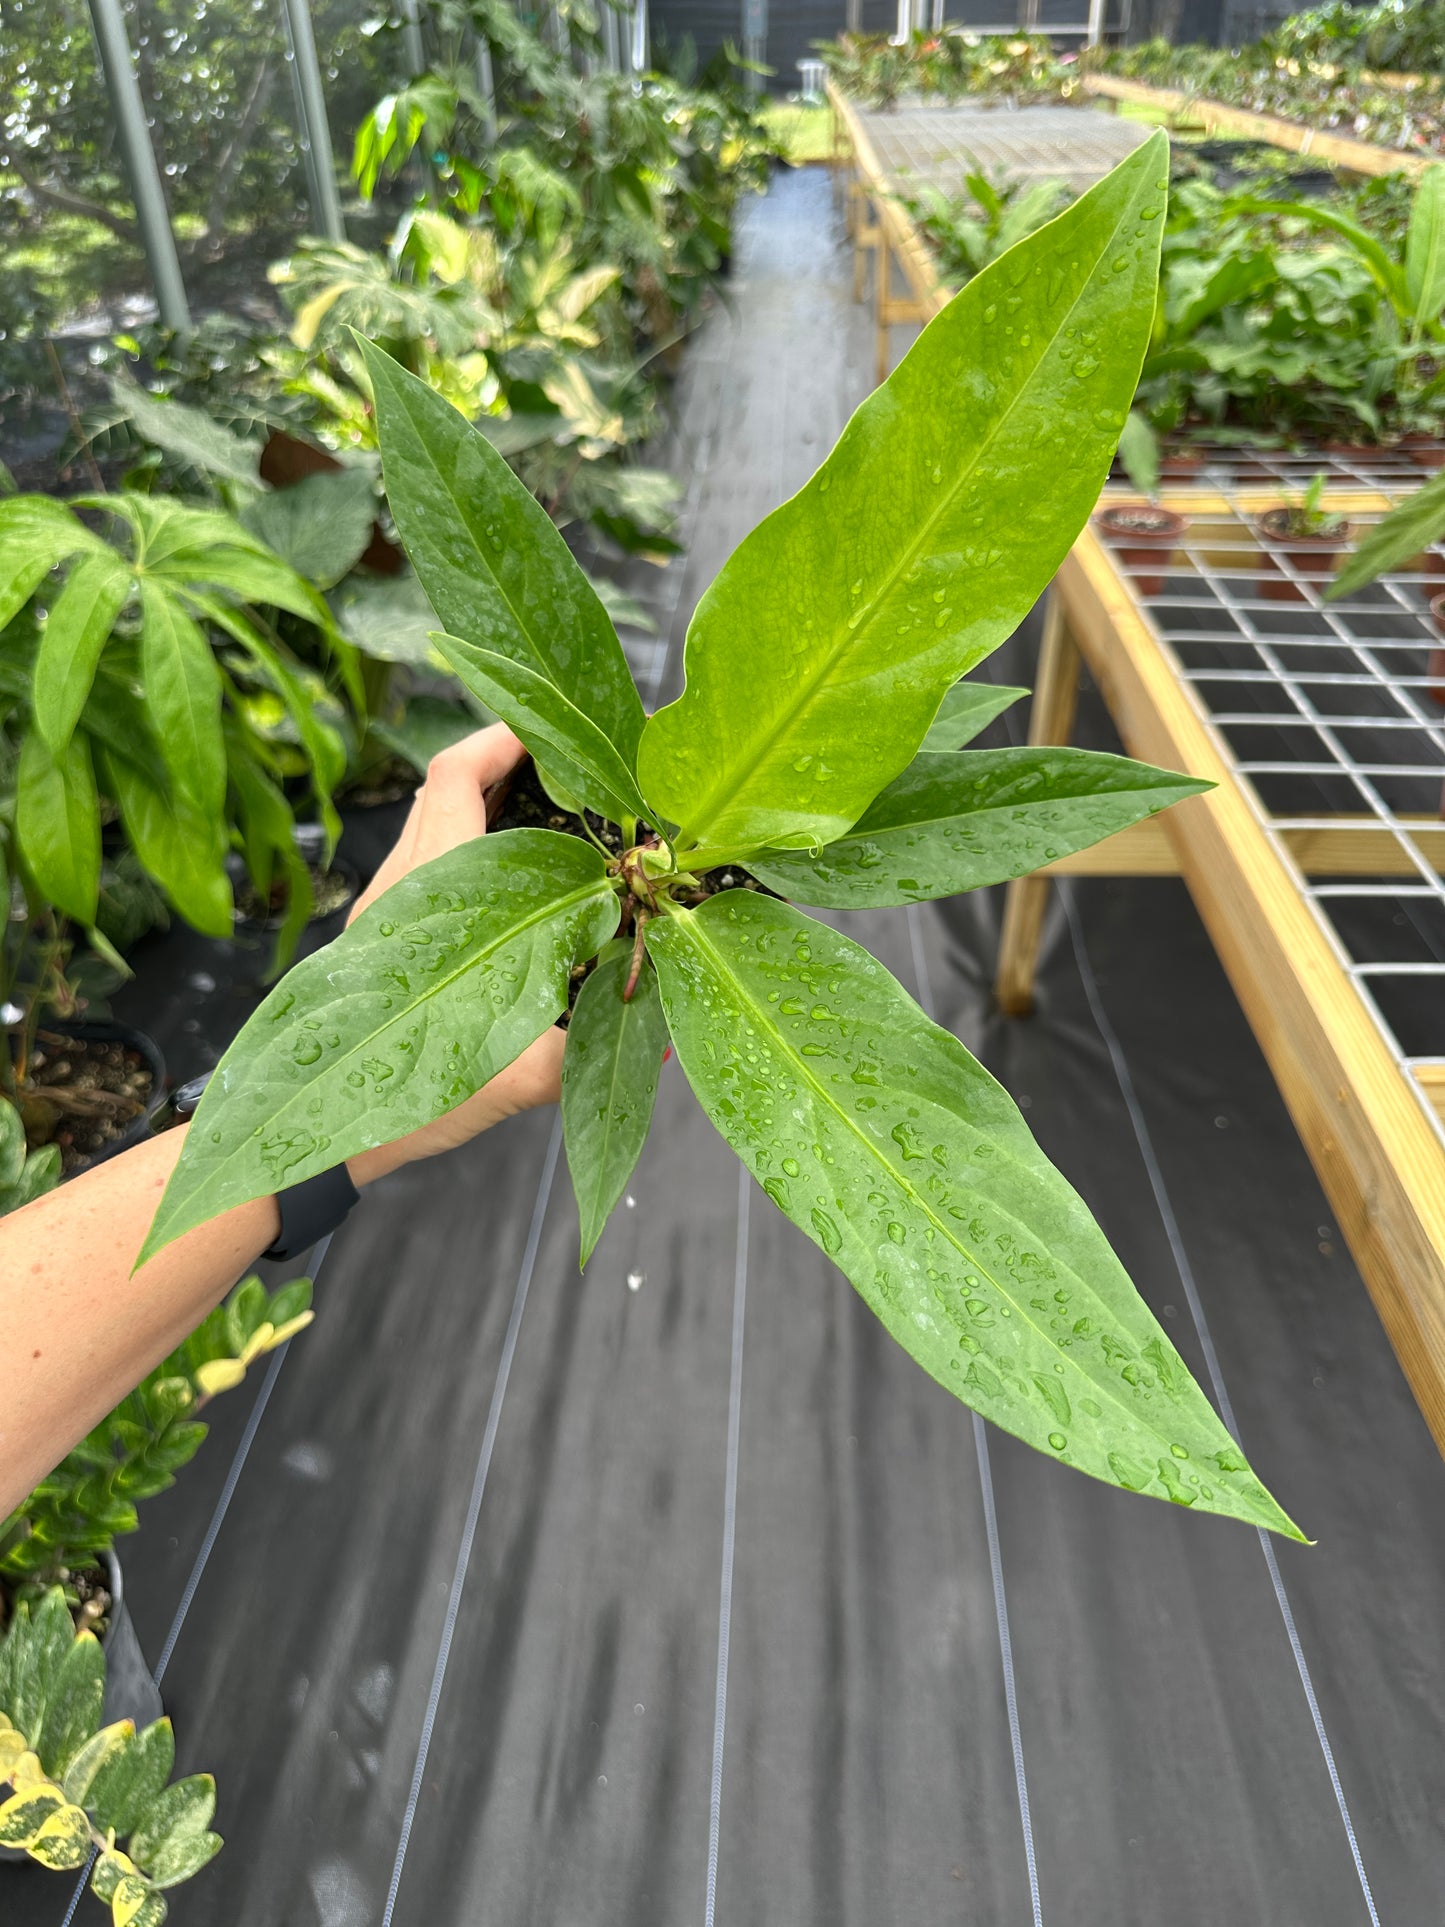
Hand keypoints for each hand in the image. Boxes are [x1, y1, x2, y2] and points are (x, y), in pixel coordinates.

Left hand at [344, 725, 565, 1186]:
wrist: (313, 1141)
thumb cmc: (397, 1104)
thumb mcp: (504, 1085)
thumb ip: (581, 1058)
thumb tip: (665, 1043)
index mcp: (428, 897)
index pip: (454, 779)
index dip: (499, 738)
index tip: (552, 724)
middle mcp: (400, 890)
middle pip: (444, 787)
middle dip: (505, 760)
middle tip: (572, 764)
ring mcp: (384, 913)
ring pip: (433, 824)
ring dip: (487, 803)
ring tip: (556, 814)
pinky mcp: (380, 941)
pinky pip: (430, 864)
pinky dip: (472, 847)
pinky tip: (519, 887)